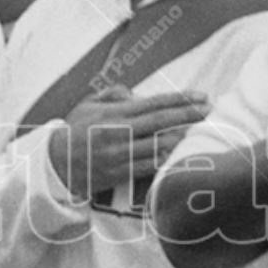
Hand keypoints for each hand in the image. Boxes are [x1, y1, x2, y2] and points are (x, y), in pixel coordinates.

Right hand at [48, 86, 209, 201]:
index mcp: (114, 113)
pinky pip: (150, 167)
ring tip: (204, 132)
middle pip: (162, 122)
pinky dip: (168, 161)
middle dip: (190, 115)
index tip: (202, 95)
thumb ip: (113, 94)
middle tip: (212, 111)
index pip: (154, 103)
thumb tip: (137, 94)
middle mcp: (119, 132)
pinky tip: (184, 156)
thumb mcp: (88, 105)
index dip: (181, 99)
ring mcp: (120, 154)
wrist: (55, 164)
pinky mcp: (120, 174)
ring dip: (184, 139)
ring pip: (160, 145)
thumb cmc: (74, 131)